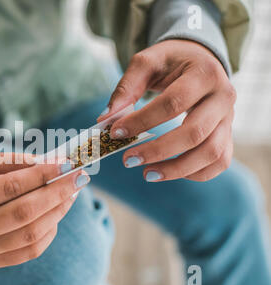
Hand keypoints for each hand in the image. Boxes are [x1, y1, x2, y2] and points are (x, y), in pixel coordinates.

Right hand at [0, 152, 89, 268]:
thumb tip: (46, 163)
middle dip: (57, 193)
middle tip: (79, 176)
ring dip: (58, 211)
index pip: (8, 188)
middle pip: (24, 214)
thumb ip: (7, 161)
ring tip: (71, 192)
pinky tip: (56, 212)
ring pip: (31, 235)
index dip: (40, 175)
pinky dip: (49, 230)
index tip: (65, 162)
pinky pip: (30, 251)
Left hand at [98, 39, 235, 181]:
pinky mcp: (227, 135)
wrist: (201, 59)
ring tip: (147, 174)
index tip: (115, 133)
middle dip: (158, 150)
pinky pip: (219, 162)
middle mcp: (223, 97)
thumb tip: (105, 120)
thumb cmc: (170, 61)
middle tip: (128, 160)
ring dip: (177, 169)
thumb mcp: (147, 62)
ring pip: (211, 153)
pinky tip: (168, 171)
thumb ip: (126, 88)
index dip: (142, 121)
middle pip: (195, 133)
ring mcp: (229, 119)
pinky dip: (195, 173)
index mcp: (204, 74)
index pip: (173, 103)